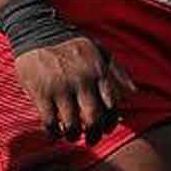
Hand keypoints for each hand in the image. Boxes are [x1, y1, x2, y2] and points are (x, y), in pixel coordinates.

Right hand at [13, 34, 134, 141]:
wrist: (36, 30)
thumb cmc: (71, 43)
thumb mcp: (99, 50)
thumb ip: (118, 71)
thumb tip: (133, 93)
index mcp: (98, 72)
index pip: (111, 106)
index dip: (109, 123)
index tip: (105, 128)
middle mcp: (82, 82)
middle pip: (93, 119)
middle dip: (93, 135)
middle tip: (90, 139)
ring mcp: (60, 88)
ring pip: (71, 124)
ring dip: (72, 135)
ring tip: (71, 136)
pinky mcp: (40, 92)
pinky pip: (49, 121)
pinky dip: (52, 132)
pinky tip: (53, 133)